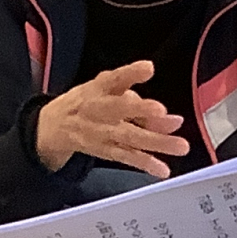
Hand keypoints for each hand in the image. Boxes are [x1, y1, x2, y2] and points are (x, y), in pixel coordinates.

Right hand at [34, 61, 189, 178]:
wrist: (56, 125)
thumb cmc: (89, 101)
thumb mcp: (107, 90)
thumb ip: (137, 100)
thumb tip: (168, 118)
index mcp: (98, 88)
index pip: (113, 78)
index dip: (130, 73)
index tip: (148, 69)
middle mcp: (98, 110)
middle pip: (119, 109)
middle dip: (141, 110)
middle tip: (162, 112)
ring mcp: (101, 132)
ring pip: (129, 137)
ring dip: (155, 142)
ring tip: (180, 146)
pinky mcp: (104, 150)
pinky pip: (126, 157)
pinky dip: (145, 164)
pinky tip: (162, 169)